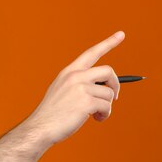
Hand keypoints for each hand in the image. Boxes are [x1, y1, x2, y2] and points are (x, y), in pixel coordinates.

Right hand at [24, 31, 124, 145]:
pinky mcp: (86, 102)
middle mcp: (75, 76)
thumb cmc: (52, 114)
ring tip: (96, 115)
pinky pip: (107, 106)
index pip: (91, 53)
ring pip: (109, 93)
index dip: (108, 43)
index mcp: (68, 72)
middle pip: (108, 71)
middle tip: (114, 97)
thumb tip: (105, 89)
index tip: (121, 34)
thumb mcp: (62, 91)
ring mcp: (80, 88)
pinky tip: (96, 119)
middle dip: (115, 84)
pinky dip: (105, 115)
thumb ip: (79, 85)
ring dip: (106, 106)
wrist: (41, 127)